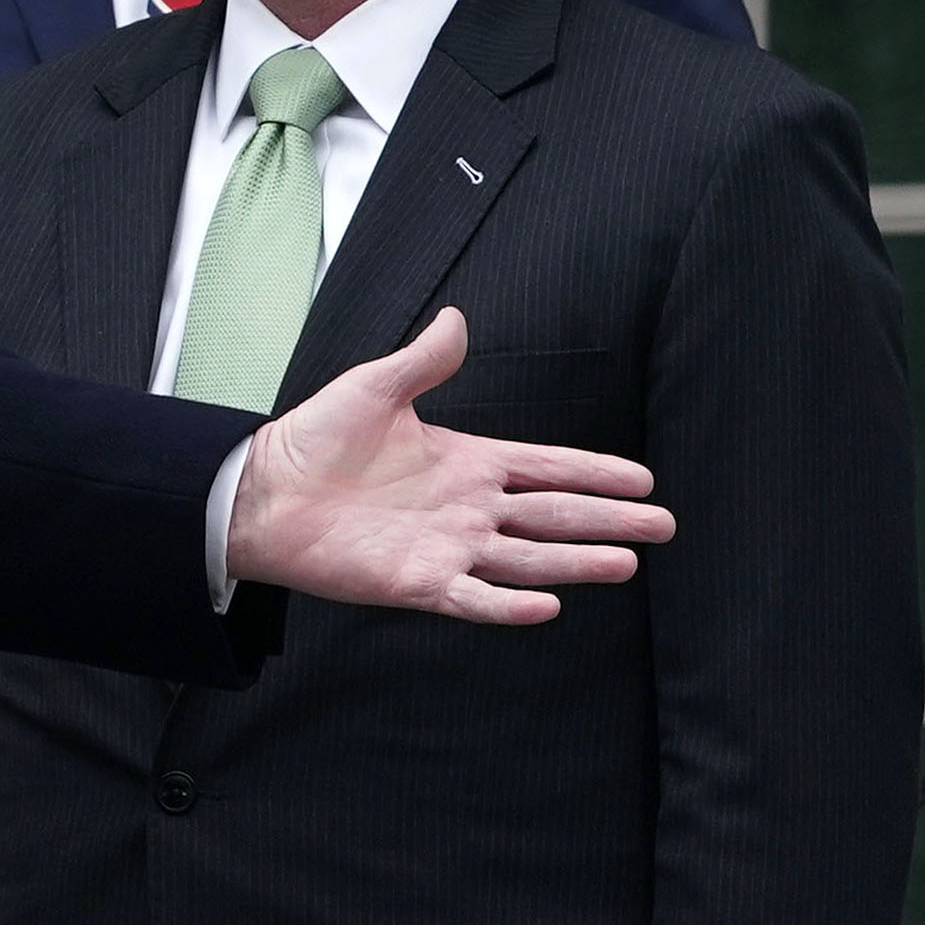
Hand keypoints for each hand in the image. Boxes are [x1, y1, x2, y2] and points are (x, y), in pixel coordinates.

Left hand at [222, 307, 671, 624]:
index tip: (642, 478)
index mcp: (467, 461)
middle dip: (608, 520)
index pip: (547, 468)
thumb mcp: (374, 388)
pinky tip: (549, 606)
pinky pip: (473, 596)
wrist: (262, 491)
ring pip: (527, 558)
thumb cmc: (314, 439)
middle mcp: (467, 507)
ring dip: (575, 562)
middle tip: (662, 526)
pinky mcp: (417, 581)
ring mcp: (447, 546)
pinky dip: (509, 603)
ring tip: (625, 564)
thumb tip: (455, 318)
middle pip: (553, 515)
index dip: (594, 472)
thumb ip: (423, 361)